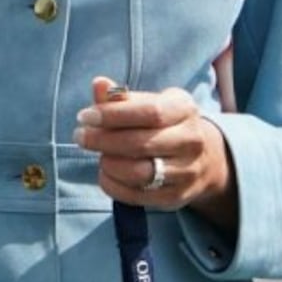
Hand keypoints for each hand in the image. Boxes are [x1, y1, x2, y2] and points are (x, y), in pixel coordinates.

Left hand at [74, 75, 236, 228]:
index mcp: (184, 109)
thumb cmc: (162, 124)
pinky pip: (136, 196)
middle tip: (80, 136)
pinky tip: (105, 173)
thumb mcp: (147, 102)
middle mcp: (192, 141)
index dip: (113, 115)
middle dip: (103, 140)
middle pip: (141, 144)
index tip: (85, 116)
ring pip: (139, 172)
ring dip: (109, 164)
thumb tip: (99, 84)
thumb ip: (120, 96)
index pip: (150, 112)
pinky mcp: (175, 197)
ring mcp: (187, 172)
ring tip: (99, 156)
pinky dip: (113, 185)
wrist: (200, 158)